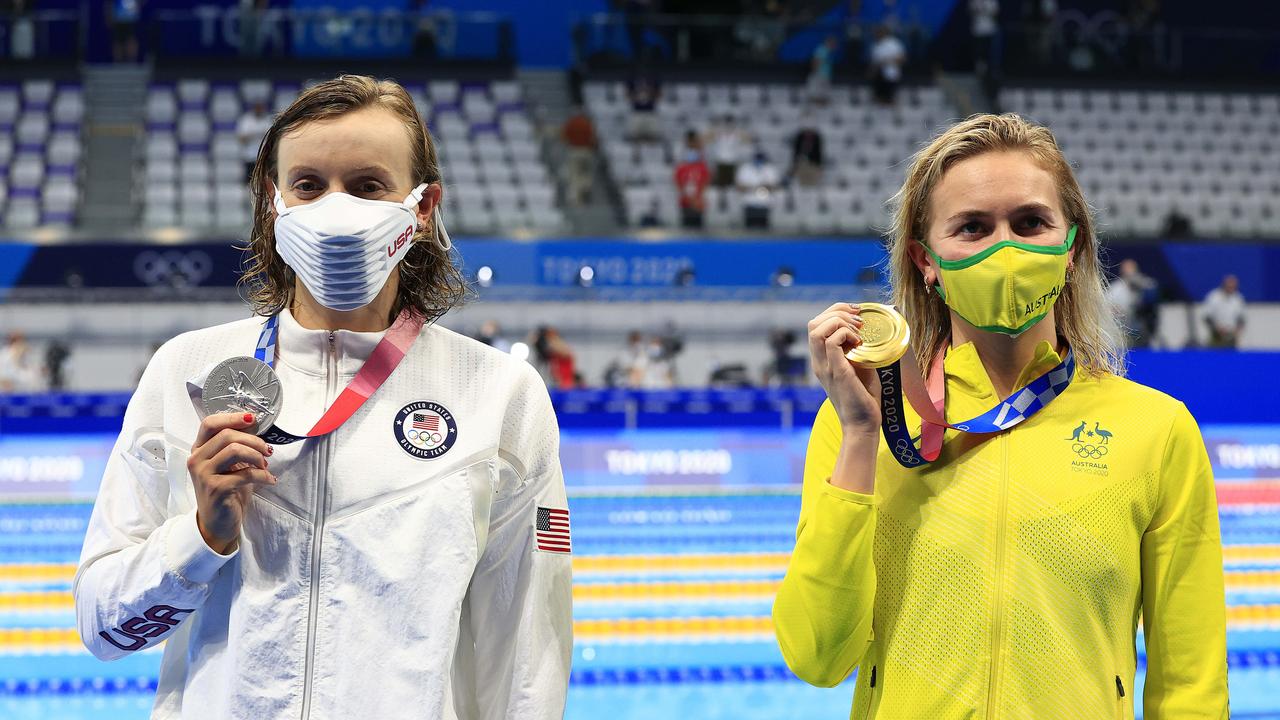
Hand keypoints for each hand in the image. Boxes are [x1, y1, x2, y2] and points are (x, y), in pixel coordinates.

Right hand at [186, 412, 275, 553]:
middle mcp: (196, 460)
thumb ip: (234, 446)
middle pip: (227, 435)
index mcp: (198, 450)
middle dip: (254, 440)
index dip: (232, 418)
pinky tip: (270, 480)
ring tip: (266, 465)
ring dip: (257, 456)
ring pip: (235, 450)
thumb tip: (254, 425)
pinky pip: (245, 474)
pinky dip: (263, 475)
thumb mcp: (229, 465)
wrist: (218, 523)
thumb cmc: (226, 491)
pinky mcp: (215, 489)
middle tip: (268, 451)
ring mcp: (204, 474)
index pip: (210, 424)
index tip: (253, 419)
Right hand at [807, 303, 881, 438]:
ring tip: (858, 330)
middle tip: (858, 319)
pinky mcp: (836, 371)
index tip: (856, 314)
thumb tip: (865, 332)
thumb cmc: (863, 397)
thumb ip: (854, 351)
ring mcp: (825, 366)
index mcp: (821, 359)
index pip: (816, 325)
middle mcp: (818, 361)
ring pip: (818, 329)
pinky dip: (847, 334)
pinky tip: (860, 343)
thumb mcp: (858, 366)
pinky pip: (832, 341)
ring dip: (840, 321)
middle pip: (813, 323)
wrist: (862, 424)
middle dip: (837, 311)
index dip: (835, 312)